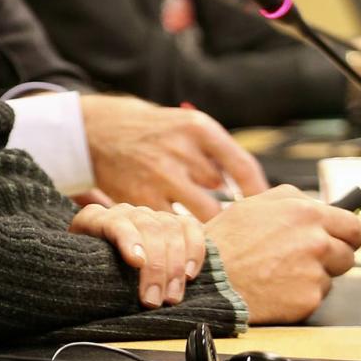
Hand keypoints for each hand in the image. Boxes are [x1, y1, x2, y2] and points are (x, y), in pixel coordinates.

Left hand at [69, 202, 204, 308]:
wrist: (96, 258)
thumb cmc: (89, 269)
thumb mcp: (82, 270)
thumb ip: (90, 274)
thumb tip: (98, 296)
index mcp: (95, 219)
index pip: (115, 223)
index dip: (129, 240)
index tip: (136, 262)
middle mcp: (124, 212)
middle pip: (148, 228)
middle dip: (156, 267)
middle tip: (154, 301)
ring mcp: (149, 215)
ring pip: (170, 228)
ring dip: (175, 266)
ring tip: (171, 297)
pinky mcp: (171, 222)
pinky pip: (190, 227)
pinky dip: (194, 250)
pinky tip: (189, 274)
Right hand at [79, 95, 268, 220]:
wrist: (95, 130)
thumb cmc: (152, 132)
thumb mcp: (187, 127)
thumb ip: (217, 156)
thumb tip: (253, 194)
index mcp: (198, 128)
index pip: (243, 167)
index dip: (260, 194)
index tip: (265, 209)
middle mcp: (181, 150)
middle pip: (224, 198)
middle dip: (232, 217)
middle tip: (239, 231)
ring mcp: (159, 175)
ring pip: (202, 216)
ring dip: (206, 225)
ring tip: (209, 234)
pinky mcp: (138, 197)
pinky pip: (172, 224)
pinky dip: (178, 230)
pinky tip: (178, 231)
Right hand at [204, 185, 360, 323]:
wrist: (211, 280)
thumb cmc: (226, 243)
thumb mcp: (254, 204)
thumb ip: (292, 201)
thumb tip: (319, 205)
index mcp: (304, 213)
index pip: (353, 225)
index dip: (348, 233)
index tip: (344, 238)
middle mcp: (315, 241)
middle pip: (348, 252)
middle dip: (333, 254)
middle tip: (308, 257)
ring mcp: (314, 271)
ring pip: (332, 274)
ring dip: (315, 273)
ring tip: (283, 271)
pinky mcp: (310, 298)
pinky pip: (317, 295)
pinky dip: (302, 293)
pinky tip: (278, 286)